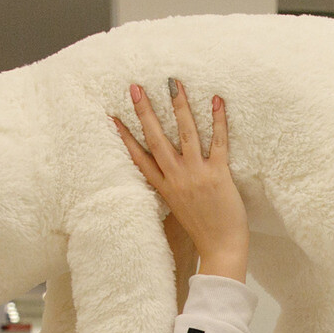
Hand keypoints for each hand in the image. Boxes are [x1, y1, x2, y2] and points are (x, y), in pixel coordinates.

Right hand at [115, 81, 247, 282]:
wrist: (222, 249)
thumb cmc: (204, 230)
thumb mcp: (180, 208)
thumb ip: (173, 188)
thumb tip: (171, 171)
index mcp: (165, 188)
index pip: (139, 158)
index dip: (125, 137)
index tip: (112, 117)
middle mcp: (176, 178)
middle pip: (156, 140)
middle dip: (145, 112)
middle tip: (135, 87)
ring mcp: (196, 175)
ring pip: (185, 134)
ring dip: (179, 107)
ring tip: (173, 83)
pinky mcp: (218, 175)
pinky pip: (218, 142)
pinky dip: (218, 120)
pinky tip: (217, 100)